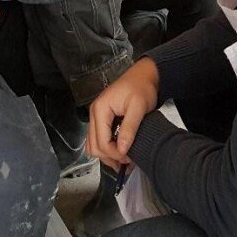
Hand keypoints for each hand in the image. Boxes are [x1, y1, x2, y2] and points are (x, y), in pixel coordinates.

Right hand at [87, 57, 159, 171]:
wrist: (143, 75)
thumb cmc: (142, 88)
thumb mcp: (138, 107)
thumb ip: (129, 128)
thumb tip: (122, 150)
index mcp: (100, 109)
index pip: (102, 142)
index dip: (115, 154)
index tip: (130, 158)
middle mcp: (94, 113)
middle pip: (94, 146)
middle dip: (110, 157)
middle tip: (128, 161)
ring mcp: (95, 116)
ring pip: (93, 144)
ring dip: (106, 155)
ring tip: (123, 160)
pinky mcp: (101, 118)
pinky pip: (97, 138)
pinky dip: (105, 148)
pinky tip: (119, 151)